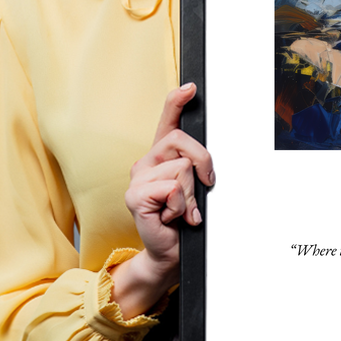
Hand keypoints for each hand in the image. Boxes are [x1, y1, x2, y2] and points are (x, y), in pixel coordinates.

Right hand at [110, 83, 214, 317]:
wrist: (170, 252)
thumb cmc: (184, 219)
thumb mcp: (195, 188)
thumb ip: (196, 168)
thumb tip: (205, 160)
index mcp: (161, 156)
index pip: (167, 121)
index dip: (177, 101)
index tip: (191, 87)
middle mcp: (146, 162)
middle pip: (182, 141)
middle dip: (203, 163)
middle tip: (204, 187)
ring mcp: (138, 178)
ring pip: (181, 168)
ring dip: (191, 194)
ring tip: (183, 210)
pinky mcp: (135, 196)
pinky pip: (172, 188)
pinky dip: (181, 206)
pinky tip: (172, 217)